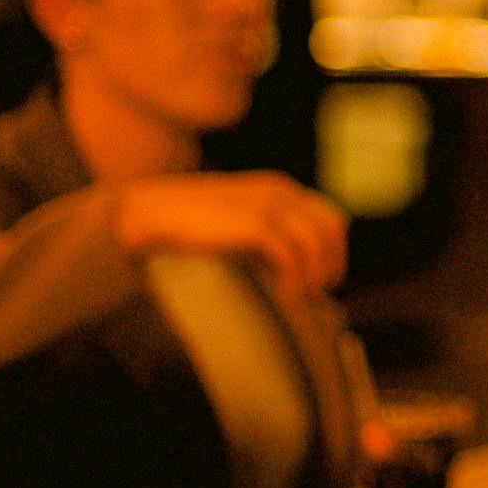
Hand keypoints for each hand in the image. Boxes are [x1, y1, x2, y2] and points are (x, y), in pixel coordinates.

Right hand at [115, 173, 346, 302]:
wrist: (153, 212)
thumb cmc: (192, 223)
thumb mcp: (238, 221)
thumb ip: (265, 235)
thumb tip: (288, 270)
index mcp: (280, 188)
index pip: (330, 217)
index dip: (334, 250)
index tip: (324, 278)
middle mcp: (281, 192)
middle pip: (332, 228)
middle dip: (331, 263)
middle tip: (318, 292)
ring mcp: (268, 205)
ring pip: (316, 243)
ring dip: (314, 276)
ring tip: (298, 299)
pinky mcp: (254, 223)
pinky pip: (291, 255)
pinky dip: (295, 280)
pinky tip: (285, 297)